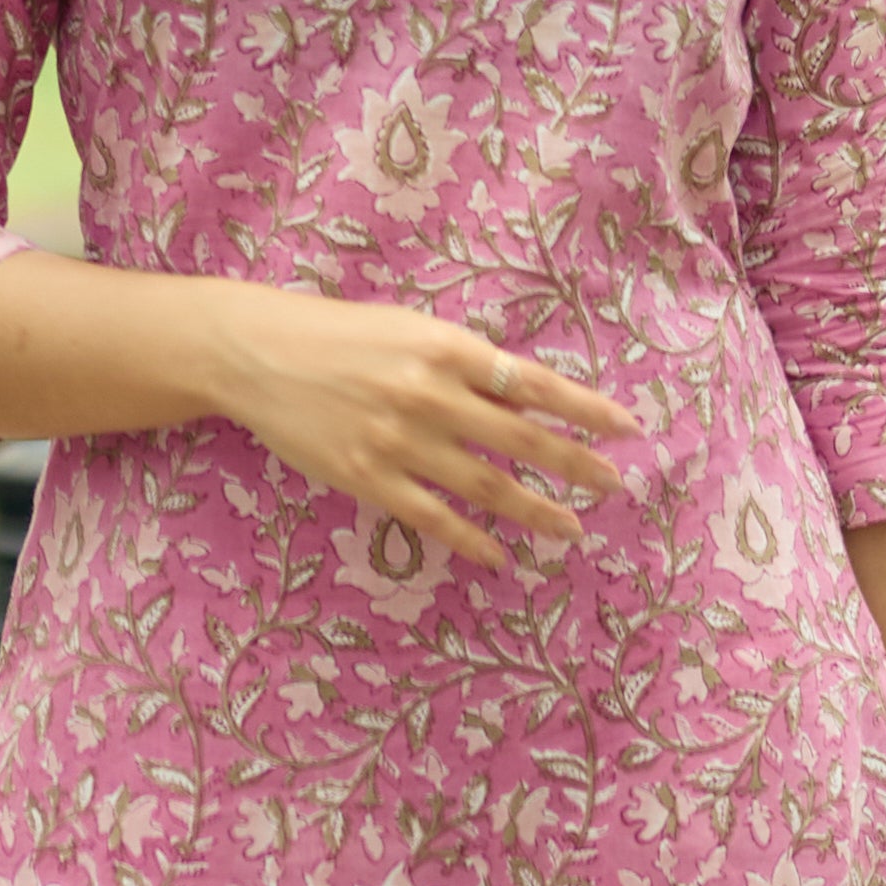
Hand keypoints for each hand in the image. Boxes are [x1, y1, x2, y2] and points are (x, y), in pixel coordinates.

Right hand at [201, 285, 640, 569]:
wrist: (257, 353)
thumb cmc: (337, 334)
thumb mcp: (409, 328)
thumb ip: (463, 360)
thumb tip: (521, 395)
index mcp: (446, 347)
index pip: (535, 383)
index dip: (587, 409)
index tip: (628, 430)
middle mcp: (430, 394)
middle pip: (522, 439)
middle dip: (576, 466)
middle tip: (615, 487)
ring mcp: (399, 441)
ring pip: (485, 486)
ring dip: (535, 511)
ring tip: (571, 530)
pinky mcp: (367, 478)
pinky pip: (432, 518)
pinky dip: (470, 541)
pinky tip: (499, 558)